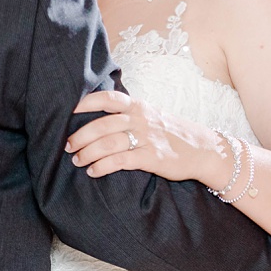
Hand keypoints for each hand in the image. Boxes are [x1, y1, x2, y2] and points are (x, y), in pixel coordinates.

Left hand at [65, 89, 225, 184]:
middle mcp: (141, 119)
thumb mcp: (151, 116)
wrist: (203, 149)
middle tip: (67, 145)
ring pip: (108, 143)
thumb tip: (97, 117)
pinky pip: (120, 161)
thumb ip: (128, 114)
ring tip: (76, 160)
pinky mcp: (151, 158)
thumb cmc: (171, 133)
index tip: (68, 110)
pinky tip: (93, 171)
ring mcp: (146, 138)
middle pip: (102, 124)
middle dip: (80, 136)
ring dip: (87, 153)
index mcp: (138, 106)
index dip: (85, 102)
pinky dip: (102, 166)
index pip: (107, 98)